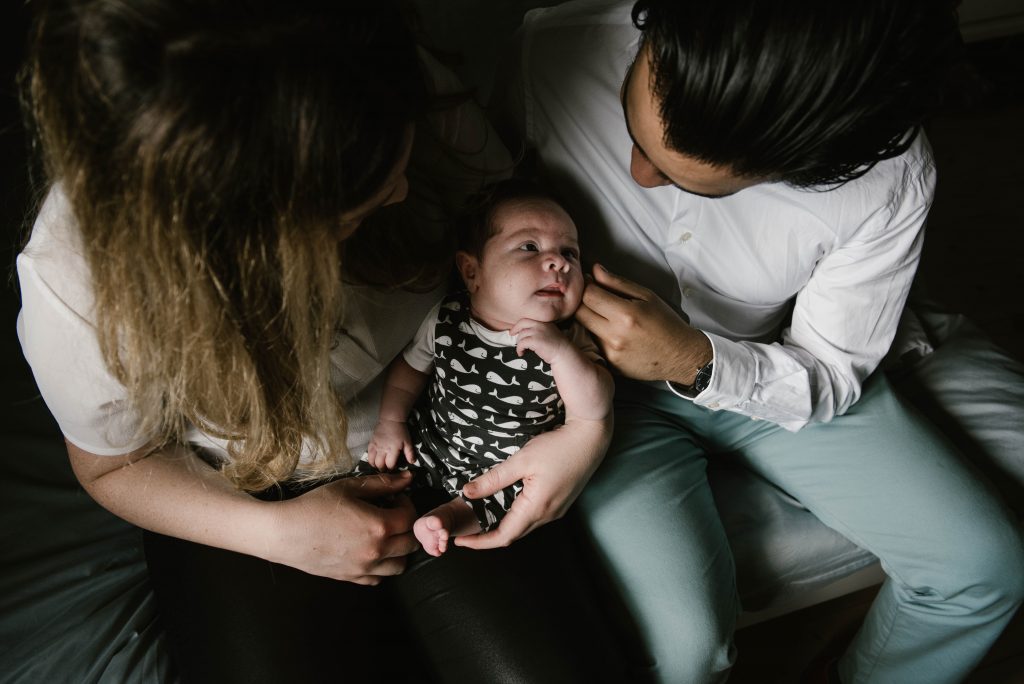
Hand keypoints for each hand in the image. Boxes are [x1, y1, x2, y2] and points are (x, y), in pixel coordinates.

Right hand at [266, 472, 418, 584]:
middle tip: (394, 516)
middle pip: (411, 543)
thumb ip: (382, 483)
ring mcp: (364, 567)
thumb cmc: (314, 507)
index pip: (410, 518)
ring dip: (399, 550)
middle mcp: (376, 550)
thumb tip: (406, 478)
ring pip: (400, 565)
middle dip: (408, 527)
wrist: (285, 532)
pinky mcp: (352, 577)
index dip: (407, 504)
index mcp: (378, 526)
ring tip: (385, 535)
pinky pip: (379, 578)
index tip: (396, 499)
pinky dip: (382, 566)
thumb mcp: (349, 487)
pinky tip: (371, 551)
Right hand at [367, 419, 415, 469]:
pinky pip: (368, 454)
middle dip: (383, 469)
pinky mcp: (371, 443)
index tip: (394, 468)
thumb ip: (410, 453)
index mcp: (392, 450)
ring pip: (372, 461)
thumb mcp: (408, 442)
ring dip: (376, 466)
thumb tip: (412, 462)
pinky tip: (374, 460)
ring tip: (380, 466)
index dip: (392, 469)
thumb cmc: (400, 431)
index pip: (390, 465)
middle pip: (380, 465)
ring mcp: (375, 446)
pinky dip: (370, 459)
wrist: (391, 420)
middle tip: (386, 470)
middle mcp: (382, 449)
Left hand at [453, 418, 608, 549]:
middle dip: (488, 537)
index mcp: (537, 507)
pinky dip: (516, 519)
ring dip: (502, 528)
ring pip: (524, 527)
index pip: (504, 536)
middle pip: (514, 535)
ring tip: (481, 521)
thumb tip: (468, 493)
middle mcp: (549, 515)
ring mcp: (557, 510)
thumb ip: (494, 479)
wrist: (590, 437)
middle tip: (466, 532)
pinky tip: (505, 508)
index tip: (461, 540)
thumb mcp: (522, 460)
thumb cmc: (559, 446)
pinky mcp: (560, 503)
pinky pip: (534, 518)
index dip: (480, 542)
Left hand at [511, 318, 572, 363]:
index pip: (527, 319)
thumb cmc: (556, 346)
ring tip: (522, 349)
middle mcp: (540, 325)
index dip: (519, 325)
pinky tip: (522, 353)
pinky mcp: (535, 341)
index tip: (515, 330)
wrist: (564, 353)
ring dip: (519, 343)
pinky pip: (522, 343)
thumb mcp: (549, 332)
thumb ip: (540, 329)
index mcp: (543, 322)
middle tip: (511, 335)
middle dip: (515, 329)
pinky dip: (519, 349)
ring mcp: (538, 332)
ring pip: (521, 335)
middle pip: (522, 323)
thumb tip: (526, 332)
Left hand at [576, 264, 711, 384]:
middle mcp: (615, 336)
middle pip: (579, 313)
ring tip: (606, 315)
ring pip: (584, 329)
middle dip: (583, 302)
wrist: (681, 357)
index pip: (589, 295)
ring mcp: (610, 353)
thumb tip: (594, 270)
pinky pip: (593, 344)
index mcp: (626, 315)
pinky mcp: (609, 364)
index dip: (587, 286)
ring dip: (589, 319)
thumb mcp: (647, 296)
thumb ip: (617, 283)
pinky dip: (597, 335)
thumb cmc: (666, 322)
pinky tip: (613, 333)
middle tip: (594, 297)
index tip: (592, 283)